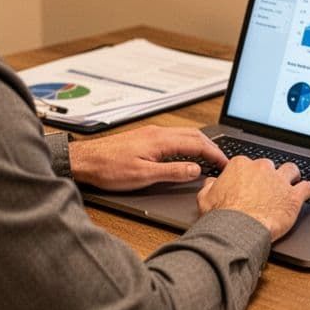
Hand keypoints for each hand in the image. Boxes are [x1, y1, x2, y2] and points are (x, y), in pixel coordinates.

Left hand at [68, 125, 228, 191]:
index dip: (214, 154)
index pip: (197, 143)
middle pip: (193, 135)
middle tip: (222, 161)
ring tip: (209, 158)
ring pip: (183, 134)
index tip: (225, 163)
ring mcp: (150, 134)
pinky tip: (186, 154)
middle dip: (211, 147)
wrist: (84, 161)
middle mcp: (157, 133)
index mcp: (160, 140)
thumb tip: (195, 170)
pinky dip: (187, 144)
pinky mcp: (144, 138)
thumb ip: (172, 172)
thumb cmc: (108, 169)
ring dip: (199, 144)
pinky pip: (173, 137)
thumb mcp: (143, 176)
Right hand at [197, 157, 309, 240]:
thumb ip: (209, 186)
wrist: (238, 229)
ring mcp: (279, 181)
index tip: (250, 182)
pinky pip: (308, 187)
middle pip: (269, 166)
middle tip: (267, 187)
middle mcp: (262, 168)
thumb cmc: (222, 216)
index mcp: (241, 166)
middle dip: (269, 175)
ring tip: (292, 181)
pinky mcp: (293, 196)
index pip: (247, 164)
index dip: (249, 174)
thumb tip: (211, 183)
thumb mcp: (205, 198)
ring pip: (291, 170)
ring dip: (292, 175)